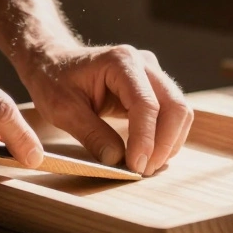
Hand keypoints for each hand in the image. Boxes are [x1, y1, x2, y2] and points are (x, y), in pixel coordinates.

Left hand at [19, 44, 192, 175]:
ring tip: (145, 166)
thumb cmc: (54, 80)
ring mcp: (152, 74)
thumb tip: (117, 161)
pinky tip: (149, 154)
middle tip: (143, 171)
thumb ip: (91, 134)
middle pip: (174, 106)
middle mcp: (143, 63)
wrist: (53, 62)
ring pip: (179, 111)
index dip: (145, 139)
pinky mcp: (153, 88)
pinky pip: (172, 114)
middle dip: (164, 144)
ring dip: (169, 143)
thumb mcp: (63, 109)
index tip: (135, 167)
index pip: (146, 104)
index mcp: (120, 61)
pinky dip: (166, 137)